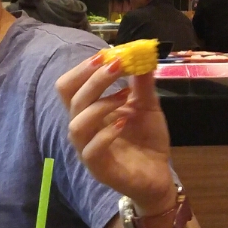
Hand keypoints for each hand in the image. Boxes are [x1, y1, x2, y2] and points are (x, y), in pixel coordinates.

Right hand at [55, 53, 176, 214]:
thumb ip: (142, 84)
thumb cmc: (146, 139)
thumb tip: (142, 55)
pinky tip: (124, 122)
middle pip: (70, 99)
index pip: (69, 86)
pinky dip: (107, 133)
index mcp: (88, 111)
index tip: (106, 54)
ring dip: (99, 105)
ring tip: (123, 96)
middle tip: (116, 64)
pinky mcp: (97, 168)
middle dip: (92, 78)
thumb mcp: (148, 106)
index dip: (82, 69)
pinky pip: (91, 149)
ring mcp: (87, 148)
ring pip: (77, 123)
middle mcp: (82, 127)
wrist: (158, 174)